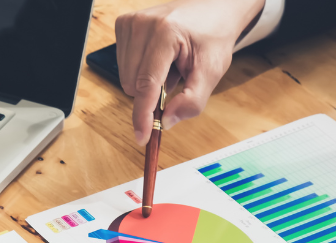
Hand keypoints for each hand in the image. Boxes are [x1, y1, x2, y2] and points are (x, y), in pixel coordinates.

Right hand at [116, 0, 264, 144]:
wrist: (212, 9)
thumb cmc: (212, 37)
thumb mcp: (211, 71)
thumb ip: (192, 101)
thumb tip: (167, 122)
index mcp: (166, 32)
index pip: (147, 83)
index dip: (143, 115)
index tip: (142, 137)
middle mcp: (143, 24)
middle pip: (132, 85)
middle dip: (152, 93)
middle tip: (176, 78)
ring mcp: (130, 22)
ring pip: (126, 78)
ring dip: (147, 82)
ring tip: (169, 65)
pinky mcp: (124, 25)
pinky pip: (123, 66)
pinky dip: (141, 71)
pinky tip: (159, 59)